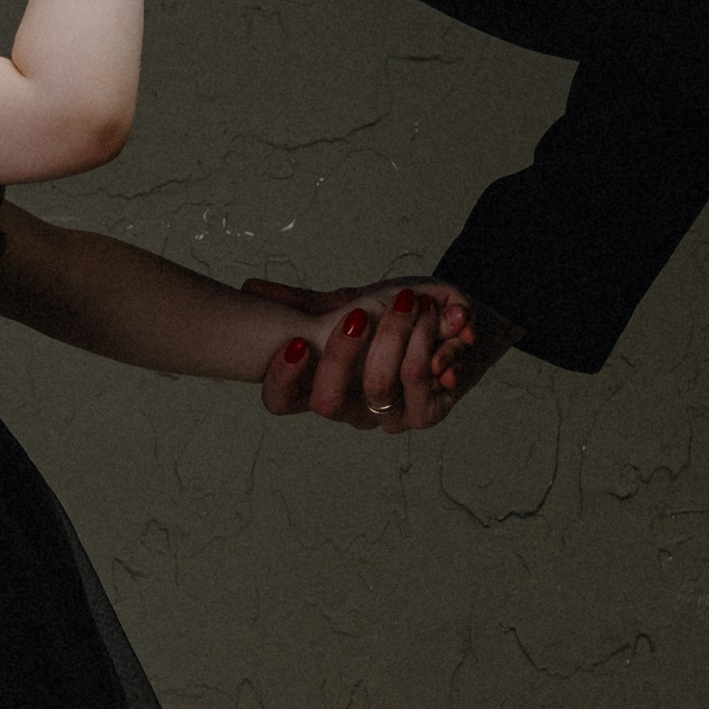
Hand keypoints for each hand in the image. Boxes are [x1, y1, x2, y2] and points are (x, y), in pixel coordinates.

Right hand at [244, 276, 518, 433]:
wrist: (461, 321)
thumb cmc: (397, 314)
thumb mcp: (347, 302)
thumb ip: (304, 303)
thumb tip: (247, 291)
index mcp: (322, 387)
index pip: (281, 401)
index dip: (282, 379)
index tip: (295, 343)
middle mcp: (349, 410)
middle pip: (326, 400)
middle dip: (340, 353)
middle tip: (358, 312)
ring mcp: (387, 417)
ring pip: (376, 388)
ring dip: (391, 337)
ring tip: (407, 300)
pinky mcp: (425, 414)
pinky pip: (415, 381)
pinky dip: (422, 342)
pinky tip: (432, 316)